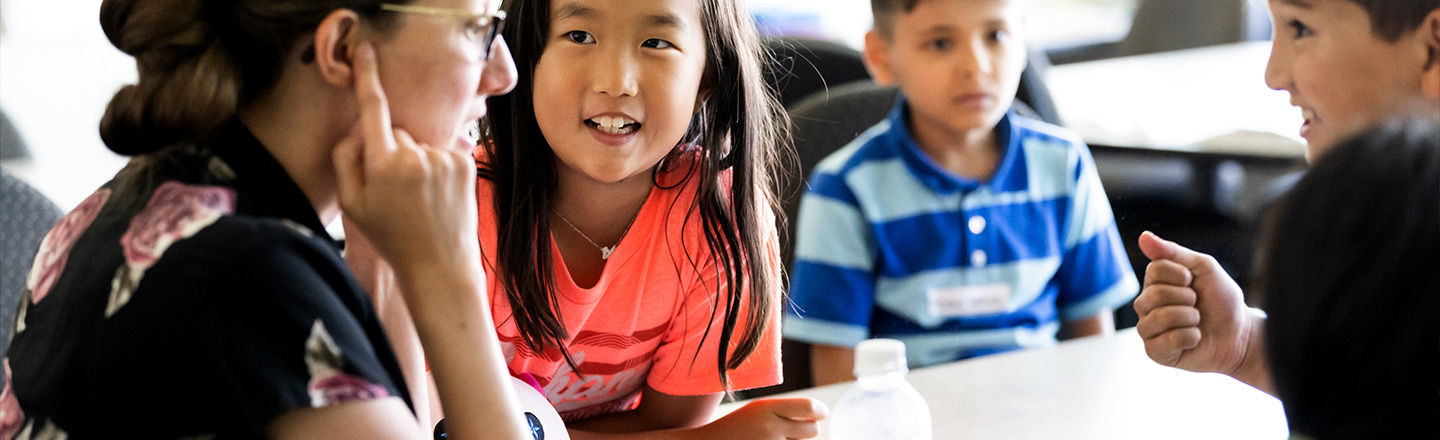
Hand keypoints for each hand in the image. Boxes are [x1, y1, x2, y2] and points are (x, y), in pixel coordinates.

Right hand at [332, 42, 480, 277]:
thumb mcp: (353, 205)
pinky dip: (438, 167)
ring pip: (420, 145)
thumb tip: (356, 131)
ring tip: (420, 200)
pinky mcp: (465, 163)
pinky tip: (437, 196)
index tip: (366, 52)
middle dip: (392, 153)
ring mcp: (444, 158)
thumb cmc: (392, 238)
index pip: (373, 110)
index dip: (367, 78)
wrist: (439, 265)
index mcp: (383, 164)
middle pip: (395, 133)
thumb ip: (346, 161)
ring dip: (417, 163)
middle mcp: (416, 156)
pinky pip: (443, 151)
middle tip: (396, 193)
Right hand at [697, 397, 826, 439]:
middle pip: (813, 430)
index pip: (811, 408)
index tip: (819, 414)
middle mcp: (771, 428)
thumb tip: (820, 416)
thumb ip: (788, 411)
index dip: (820, 412)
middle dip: (807, 430)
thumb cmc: (739, 428)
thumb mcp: (760, 410)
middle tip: (791, 430)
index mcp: (767, 408)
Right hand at [1133, 232, 1258, 376]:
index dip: (1181, 275)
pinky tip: (1195, 338)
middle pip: (1155, 294)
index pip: (1154, 270)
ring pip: (1159, 318)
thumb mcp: (1203, 268)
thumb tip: (1143, 236)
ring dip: (1189, 318)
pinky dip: (1188, 338)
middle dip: (1187, 299)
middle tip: (1198, 304)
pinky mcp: (1155, 352)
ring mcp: (1148, 329)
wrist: (1240, 333)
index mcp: (1154, 282)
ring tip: (1197, 321)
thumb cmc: (1221, 299)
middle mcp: (1146, 305)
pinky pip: (1164, 342)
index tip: (1194, 282)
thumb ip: (1172, 252)